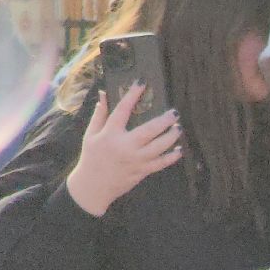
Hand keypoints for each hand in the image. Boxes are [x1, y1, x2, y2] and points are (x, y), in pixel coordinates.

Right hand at [65, 86, 181, 216]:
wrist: (93, 186)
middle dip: (164, 120)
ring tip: (178, 128)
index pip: (122, 110)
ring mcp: (135, 160)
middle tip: (174, 112)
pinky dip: (172, 157)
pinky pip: (161, 163)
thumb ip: (99, 114)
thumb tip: (103, 94)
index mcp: (110, 134)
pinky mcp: (142, 171)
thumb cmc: (91, 157)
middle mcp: (124, 146)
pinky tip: (179, 149)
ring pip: (159, 147)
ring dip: (171, 136)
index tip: (142, 83)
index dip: (132, 95)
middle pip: (148, 130)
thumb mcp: (90, 134)